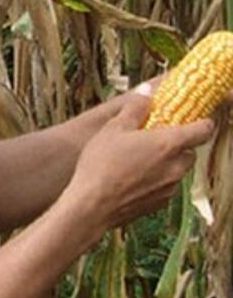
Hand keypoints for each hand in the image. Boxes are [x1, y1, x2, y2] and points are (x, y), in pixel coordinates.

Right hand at [62, 93, 213, 237]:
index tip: (193, 119)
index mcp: (169, 143)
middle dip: (176, 145)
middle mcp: (176, 166)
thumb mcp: (113, 128)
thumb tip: (147, 91)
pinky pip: (165, 187)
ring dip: (164, 164)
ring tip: (137, 161)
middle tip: (153, 140)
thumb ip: (135, 108)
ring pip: (176, 170)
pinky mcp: (160, 203)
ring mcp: (170, 187)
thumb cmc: (101, 164)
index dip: (203, 122)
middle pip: (189, 151)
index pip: (204, 129)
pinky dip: (155, 181)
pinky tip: (131, 179)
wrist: (92, 206)